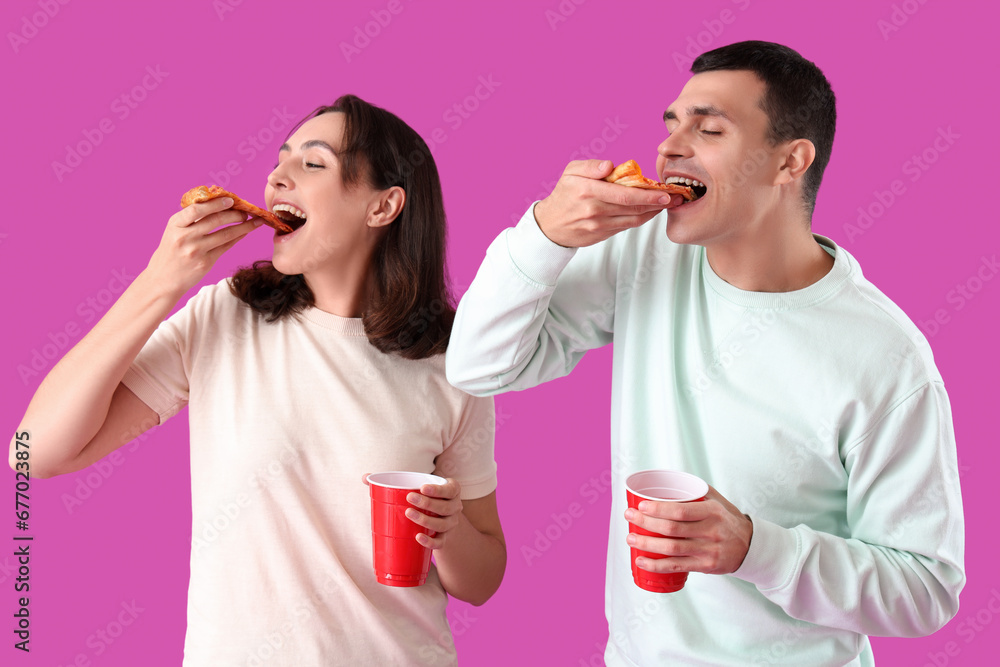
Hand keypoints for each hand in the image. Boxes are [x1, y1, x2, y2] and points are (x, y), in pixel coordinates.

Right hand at [145, 196, 262, 296]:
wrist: (163, 278)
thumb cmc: (171, 250)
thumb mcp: (174, 230)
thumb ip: (190, 218)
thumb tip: (217, 202)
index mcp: (175, 224)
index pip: (198, 209)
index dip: (216, 203)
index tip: (230, 200)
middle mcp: (185, 236)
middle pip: (215, 220)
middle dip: (235, 214)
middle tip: (245, 211)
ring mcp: (196, 250)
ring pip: (225, 234)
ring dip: (243, 226)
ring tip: (253, 221)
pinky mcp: (205, 262)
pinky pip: (226, 247)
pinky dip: (238, 238)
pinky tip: (246, 232)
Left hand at [405, 478, 463, 549]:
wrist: (441, 516)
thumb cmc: (430, 496)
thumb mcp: (429, 487)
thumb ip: (415, 485)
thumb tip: (382, 484)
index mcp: (453, 491)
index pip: (450, 490)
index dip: (437, 490)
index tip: (422, 488)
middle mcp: (455, 507)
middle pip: (445, 508)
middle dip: (427, 503)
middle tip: (409, 498)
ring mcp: (451, 523)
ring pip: (441, 524)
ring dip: (425, 520)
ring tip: (409, 513)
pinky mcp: (445, 537)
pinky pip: (440, 542)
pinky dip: (429, 541)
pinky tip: (418, 537)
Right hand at [533, 159, 686, 247]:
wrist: (550, 226)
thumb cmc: (563, 195)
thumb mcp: (570, 172)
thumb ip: (590, 166)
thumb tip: (610, 166)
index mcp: (588, 191)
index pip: (625, 194)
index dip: (648, 195)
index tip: (665, 192)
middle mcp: (595, 210)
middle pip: (634, 208)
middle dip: (658, 204)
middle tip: (677, 198)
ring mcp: (599, 225)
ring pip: (634, 219)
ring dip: (653, 212)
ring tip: (668, 204)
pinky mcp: (603, 235)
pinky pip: (627, 226)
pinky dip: (642, 218)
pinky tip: (650, 211)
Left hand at [624, 485, 752, 574]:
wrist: (750, 546)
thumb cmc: (727, 520)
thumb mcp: (718, 501)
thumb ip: (696, 490)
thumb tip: (668, 479)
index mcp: (712, 512)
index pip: (681, 511)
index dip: (658, 509)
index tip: (641, 505)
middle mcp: (711, 532)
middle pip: (672, 529)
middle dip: (646, 523)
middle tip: (629, 517)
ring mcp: (708, 551)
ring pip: (671, 549)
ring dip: (647, 544)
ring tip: (630, 538)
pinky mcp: (705, 566)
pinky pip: (677, 567)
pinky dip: (656, 565)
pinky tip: (641, 560)